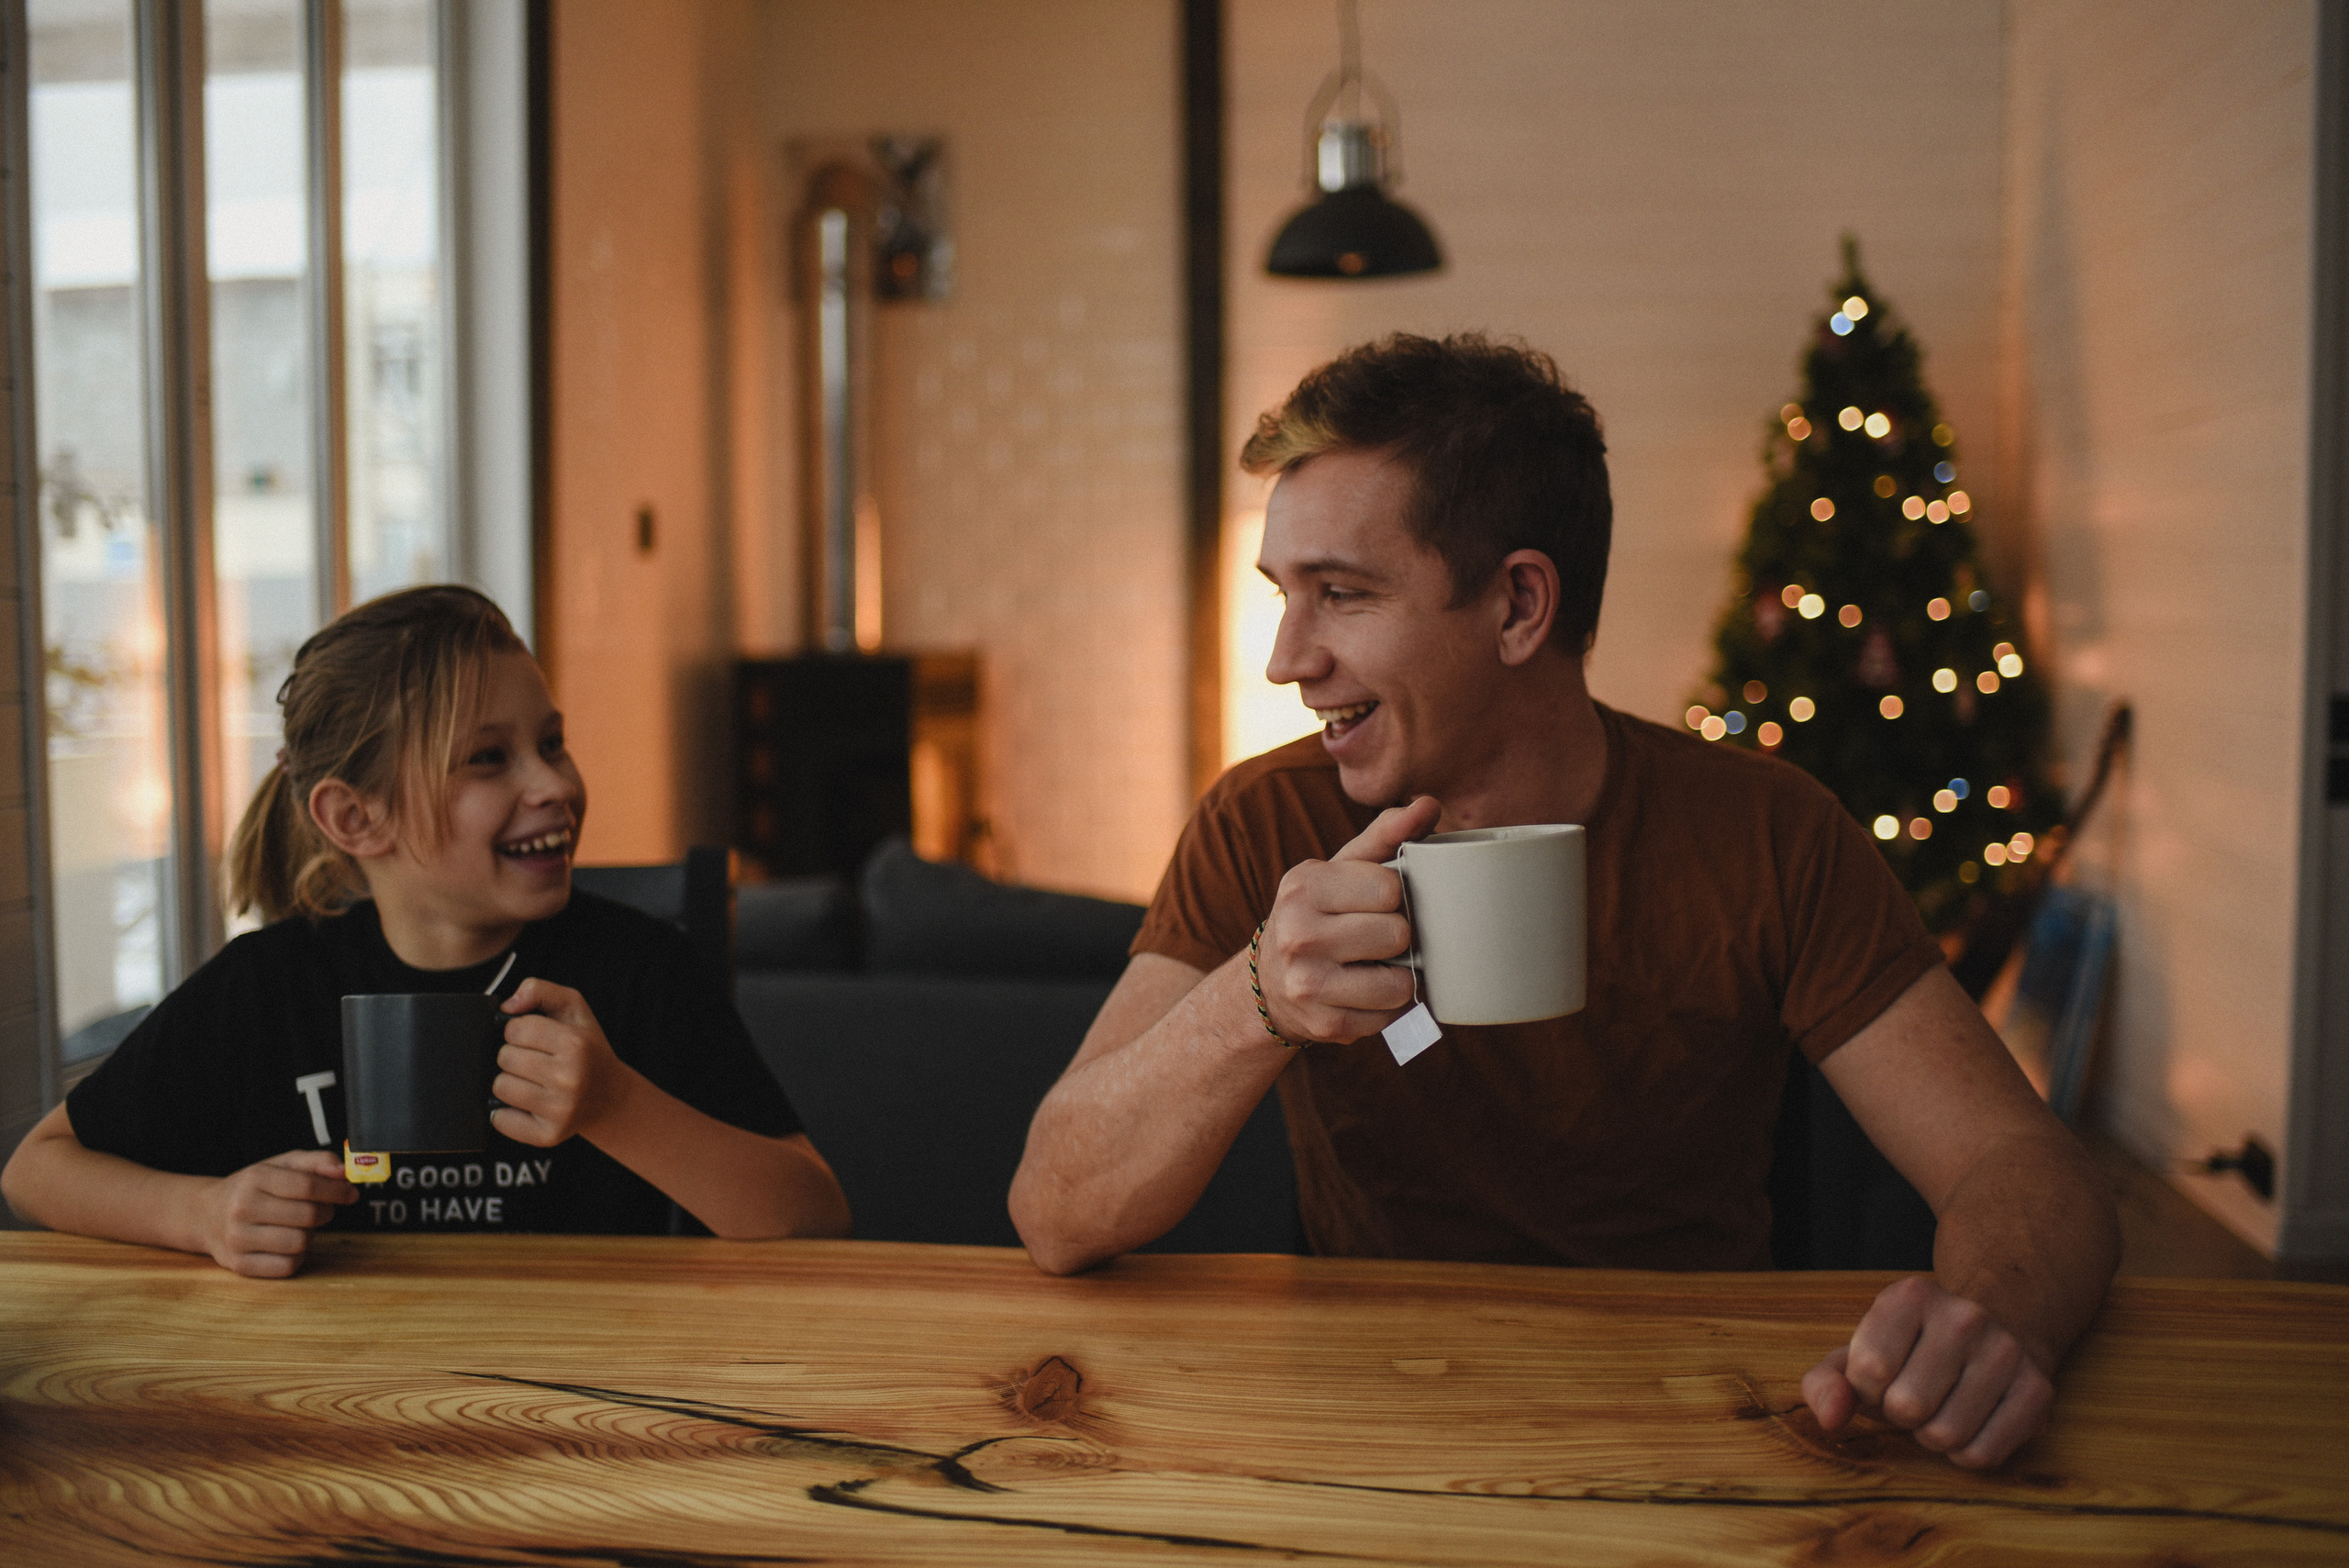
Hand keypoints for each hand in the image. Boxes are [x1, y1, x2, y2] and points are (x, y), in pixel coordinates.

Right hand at [196, 1149, 355, 1276]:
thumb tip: (344, 1172)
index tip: (350, 1194)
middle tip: (321, 1210)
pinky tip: (286, 1244)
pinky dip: (296, 1256)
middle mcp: (242, 1208)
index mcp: (254, 1178)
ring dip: (309, 1235)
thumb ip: (316, 1162)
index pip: (306, 1186)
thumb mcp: (281, 1165)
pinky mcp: (239, 1265)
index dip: (336, 1191)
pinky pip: (288, 1266)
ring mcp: (238, 1239)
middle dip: (325, 1212)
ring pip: (300, 1243)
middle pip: (308, 1216)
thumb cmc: (253, 1188)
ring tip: (297, 1226)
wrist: (206, 1214)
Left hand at [493, 978, 638, 1146]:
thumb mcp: (574, 1008)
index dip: (519, 1030)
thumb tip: (507, 1005)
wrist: (610, 1096)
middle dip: (514, 1056)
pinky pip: (500, 1120)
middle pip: (504, 1057)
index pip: (514, 1029)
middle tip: (536, 1061)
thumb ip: (540, 990)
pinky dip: (506, 1112)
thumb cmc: (587, 1049)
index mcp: (575, 1044)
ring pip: (499, 1087)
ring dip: (509, 1082)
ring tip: (532, 1082)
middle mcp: (569, 1078)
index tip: (535, 1038)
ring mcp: (559, 1110)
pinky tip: (527, 1104)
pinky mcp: (548, 1135)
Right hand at [1254, 796, 1441, 1044]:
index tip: (1378, 902)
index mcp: (1303, 886)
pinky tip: (1366, 992)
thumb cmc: (1320, 915)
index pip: (1389, 888)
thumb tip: (1429, 804)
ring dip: (1400, 975)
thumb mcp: (1340, 869)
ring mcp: (1308, 984)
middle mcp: (1297, 934)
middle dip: (1398, 936)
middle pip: (1397, 934)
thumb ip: (1386, 834)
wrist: (1270, 983)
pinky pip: (1390, 1015)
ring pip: (1400, 981)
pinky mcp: (1326, 1025)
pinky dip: (1388, 1005)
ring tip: (1377, 965)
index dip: (1395, 896)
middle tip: (1378, 937)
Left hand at [1803, 1273, 2054, 1468]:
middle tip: (1915, 1393)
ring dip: (1932, 1436)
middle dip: (1900, 1414)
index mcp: (1910, 1296)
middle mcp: (1964, 1316)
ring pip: (1944, 1436)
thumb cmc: (1910, 1351)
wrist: (1995, 1331)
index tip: (1884, 1375)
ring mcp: (2006, 1351)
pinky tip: (1970, 1422)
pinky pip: (1982, 1455)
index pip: (1868, 1370)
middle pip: (1906, 1406)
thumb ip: (1826, 1383)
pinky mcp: (2037, 1390)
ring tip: (1942, 1406)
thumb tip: (1830, 1418)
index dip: (1868, 1389)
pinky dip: (1965, 1453)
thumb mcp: (1858, 1353)